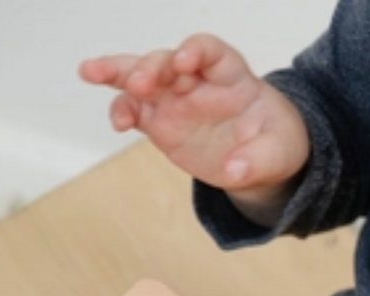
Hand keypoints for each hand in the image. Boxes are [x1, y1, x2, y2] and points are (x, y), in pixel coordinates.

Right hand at [79, 35, 309, 206]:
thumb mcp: (280, 152)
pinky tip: (117, 122)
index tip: (184, 62)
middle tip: (140, 82)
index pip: (209, 51)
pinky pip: (135, 110)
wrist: (263, 161)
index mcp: (231, 75)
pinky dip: (121, 111)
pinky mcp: (161, 123)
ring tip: (90, 72)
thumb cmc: (275, 142)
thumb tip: (234, 171)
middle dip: (151, 67)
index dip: (195, 51)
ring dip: (116, 73)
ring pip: (140, 77)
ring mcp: (175, 100)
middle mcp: (197, 81)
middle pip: (167, 62)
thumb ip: (258, 159)